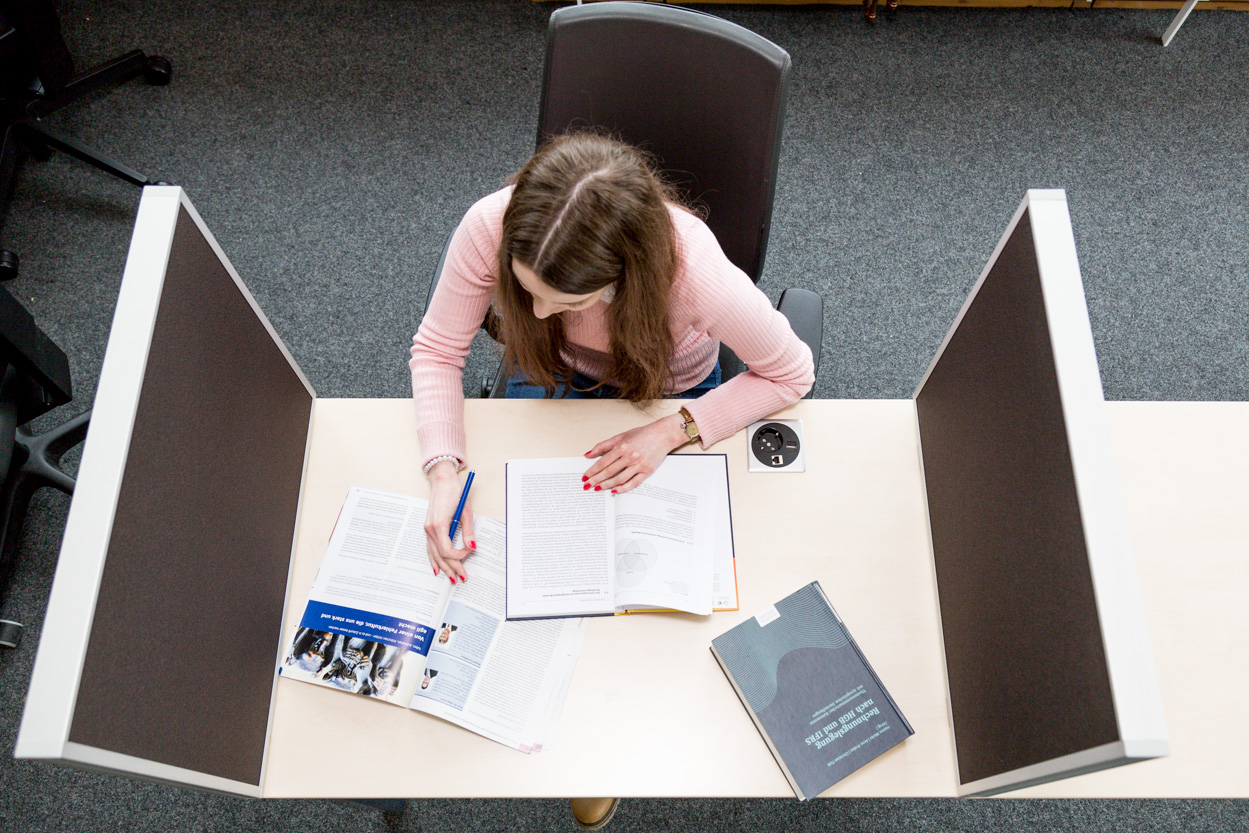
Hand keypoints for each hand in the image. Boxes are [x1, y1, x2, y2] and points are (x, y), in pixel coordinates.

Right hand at [424, 461, 475, 582]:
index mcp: (439, 525)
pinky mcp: (428, 528)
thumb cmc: (454, 493)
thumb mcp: (465, 512)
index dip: (459, 556)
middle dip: (452, 568)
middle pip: (440, 555)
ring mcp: (427, 529)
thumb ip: (468, 531)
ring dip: (442, 567)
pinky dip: (433, 559)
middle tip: (462, 578)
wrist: (442, 481)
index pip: (447, 550)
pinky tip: (436, 568)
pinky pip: (429, 548)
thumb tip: (472, 547)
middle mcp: (430, 529)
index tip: (469, 553)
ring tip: (451, 578)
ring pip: (433, 554)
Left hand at [582, 414, 686, 493]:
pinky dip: (623, 488)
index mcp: (622, 446)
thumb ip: (603, 445)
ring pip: (619, 479)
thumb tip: (588, 454)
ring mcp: (639, 464)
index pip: (603, 462)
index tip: (585, 477)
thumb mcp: (621, 436)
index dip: (592, 471)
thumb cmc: (643, 434)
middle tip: (587, 486)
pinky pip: (633, 483)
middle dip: (596, 480)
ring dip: (606, 485)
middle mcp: (630, 456)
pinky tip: (614, 490)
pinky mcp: (647, 471)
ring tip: (597, 489)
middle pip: (609, 472)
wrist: (664, 434)